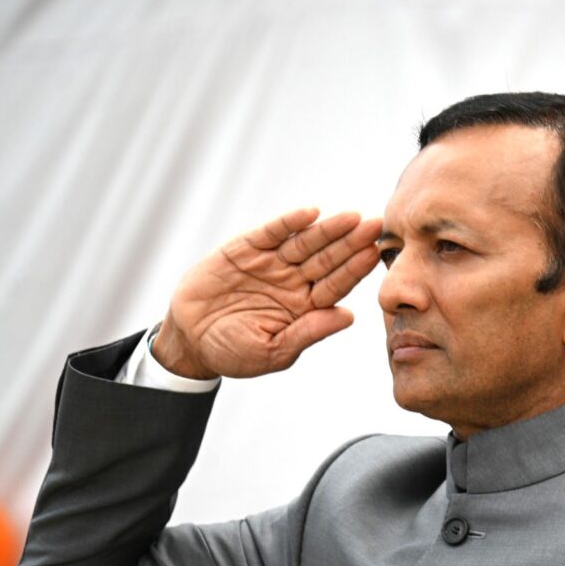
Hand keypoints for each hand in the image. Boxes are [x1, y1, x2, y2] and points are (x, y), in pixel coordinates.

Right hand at [151, 208, 381, 378]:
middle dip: (351, 243)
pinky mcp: (246, 249)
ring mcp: (272, 263)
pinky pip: (272, 233)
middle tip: (375, 226)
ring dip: (328, 229)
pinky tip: (310, 213)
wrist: (189, 340)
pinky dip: (289, 223)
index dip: (354, 270)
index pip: (336, 285)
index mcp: (306, 307)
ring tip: (351, 217)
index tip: (374, 255)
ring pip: (306, 243)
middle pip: (328, 259)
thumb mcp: (272, 351)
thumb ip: (308, 333)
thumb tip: (348, 317)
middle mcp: (294, 282)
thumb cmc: (233, 352)